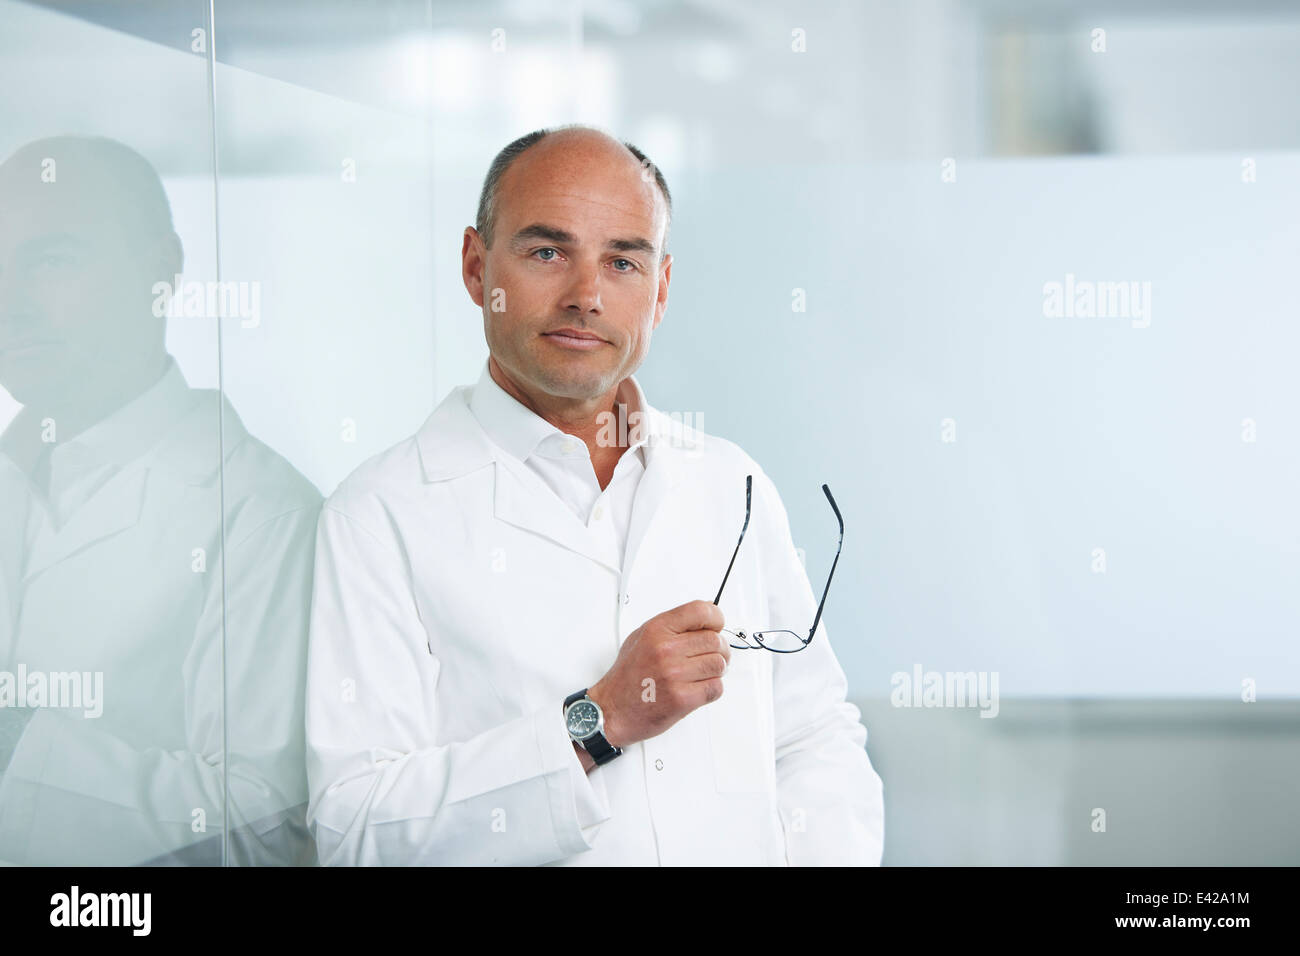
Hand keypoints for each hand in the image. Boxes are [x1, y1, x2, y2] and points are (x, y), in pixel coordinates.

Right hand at [587, 600, 729, 747]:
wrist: (613, 709)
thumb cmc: (627, 676)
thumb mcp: (641, 637)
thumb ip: (672, 625)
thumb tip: (703, 615)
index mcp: (657, 630)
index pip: (701, 611)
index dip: (716, 618)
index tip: (716, 626)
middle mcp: (666, 650)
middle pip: (715, 640)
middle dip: (719, 649)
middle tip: (711, 655)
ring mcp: (675, 675)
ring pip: (719, 664)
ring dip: (716, 670)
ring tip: (702, 674)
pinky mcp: (682, 699)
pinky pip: (716, 688)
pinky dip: (712, 689)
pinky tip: (698, 687)